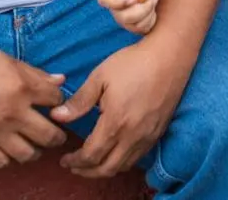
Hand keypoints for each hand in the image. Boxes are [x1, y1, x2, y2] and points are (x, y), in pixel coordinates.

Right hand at [0, 38, 67, 168]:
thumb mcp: (7, 60)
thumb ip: (35, 73)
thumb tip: (60, 80)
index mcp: (22, 87)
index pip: (56, 100)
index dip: (58, 101)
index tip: (54, 103)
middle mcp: (12, 112)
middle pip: (49, 134)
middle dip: (57, 134)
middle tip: (55, 133)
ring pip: (28, 154)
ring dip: (36, 151)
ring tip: (34, 144)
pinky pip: (1, 161)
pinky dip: (9, 158)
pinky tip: (9, 149)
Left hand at [51, 38, 190, 177]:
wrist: (170, 55)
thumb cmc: (134, 63)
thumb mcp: (100, 77)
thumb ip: (79, 101)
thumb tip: (57, 116)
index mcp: (115, 123)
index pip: (91, 156)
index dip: (75, 162)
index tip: (64, 160)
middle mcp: (133, 136)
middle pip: (106, 168)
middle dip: (87, 172)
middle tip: (74, 166)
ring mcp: (148, 136)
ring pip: (123, 166)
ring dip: (104, 170)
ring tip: (91, 163)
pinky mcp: (158, 132)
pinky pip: (137, 158)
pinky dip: (121, 162)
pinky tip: (114, 153)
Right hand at [98, 0, 165, 34]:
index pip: (105, 0)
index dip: (119, 3)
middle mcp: (114, 5)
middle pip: (122, 17)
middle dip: (142, 9)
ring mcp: (123, 16)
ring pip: (134, 26)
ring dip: (148, 14)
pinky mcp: (134, 24)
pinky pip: (143, 30)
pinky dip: (151, 21)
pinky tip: (152, 9)